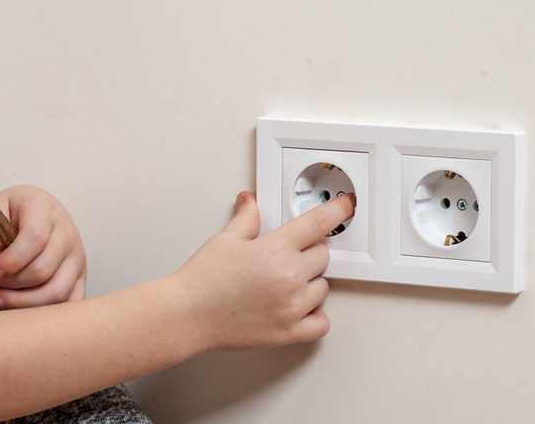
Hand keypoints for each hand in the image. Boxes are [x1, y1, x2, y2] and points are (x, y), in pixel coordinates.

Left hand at [0, 185, 86, 309]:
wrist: (39, 210)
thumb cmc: (17, 212)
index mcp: (46, 212)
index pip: (36, 237)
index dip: (12, 259)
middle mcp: (68, 235)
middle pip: (43, 270)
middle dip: (12, 282)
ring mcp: (77, 258)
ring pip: (57, 291)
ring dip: (25, 301)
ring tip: (2, 297)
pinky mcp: (80, 276)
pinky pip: (71, 301)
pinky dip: (48, 309)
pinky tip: (27, 305)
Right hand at [175, 191, 355, 351]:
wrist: (188, 315)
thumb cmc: (203, 279)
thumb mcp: (226, 239)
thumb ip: (248, 218)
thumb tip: (251, 202)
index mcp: (276, 249)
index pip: (318, 223)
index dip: (337, 212)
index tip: (346, 207)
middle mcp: (289, 277)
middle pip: (323, 256)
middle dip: (309, 252)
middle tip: (286, 257)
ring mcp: (292, 306)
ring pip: (324, 287)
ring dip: (311, 283)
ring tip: (285, 283)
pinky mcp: (289, 331)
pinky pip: (321, 322)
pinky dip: (315, 315)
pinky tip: (300, 307)